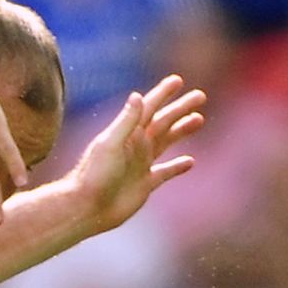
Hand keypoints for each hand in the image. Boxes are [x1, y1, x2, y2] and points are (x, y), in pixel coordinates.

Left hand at [73, 75, 204, 231]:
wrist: (86, 207)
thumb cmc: (94, 175)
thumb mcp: (110, 145)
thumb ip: (126, 121)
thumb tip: (137, 95)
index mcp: (127, 134)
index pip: (148, 108)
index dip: (163, 93)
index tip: (178, 80)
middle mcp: (135, 146)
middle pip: (163, 121)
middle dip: (180, 108)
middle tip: (200, 95)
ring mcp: (140, 164)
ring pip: (167, 142)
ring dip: (182, 130)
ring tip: (199, 119)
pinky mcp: (145, 184)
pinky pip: (166, 172)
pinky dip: (177, 166)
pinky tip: (190, 161)